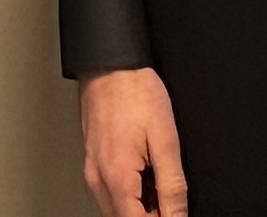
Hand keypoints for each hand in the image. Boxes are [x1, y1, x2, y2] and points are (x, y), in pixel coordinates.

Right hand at [79, 65, 188, 215]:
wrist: (110, 64)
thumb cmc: (135, 92)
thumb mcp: (166, 139)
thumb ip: (172, 186)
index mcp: (117, 178)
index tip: (175, 213)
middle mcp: (98, 181)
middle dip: (150, 216)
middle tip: (170, 198)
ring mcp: (92, 173)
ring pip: (116, 211)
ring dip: (139, 208)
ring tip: (158, 181)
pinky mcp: (92, 164)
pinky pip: (110, 194)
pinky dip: (129, 195)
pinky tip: (144, 176)